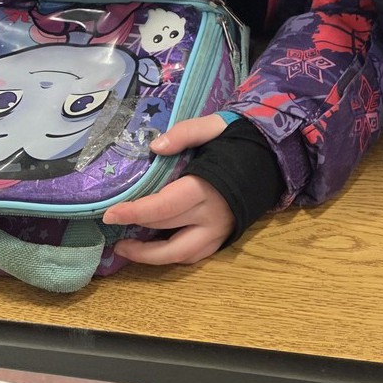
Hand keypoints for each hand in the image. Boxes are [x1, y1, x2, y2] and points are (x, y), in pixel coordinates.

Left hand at [102, 114, 233, 265]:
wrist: (273, 157)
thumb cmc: (239, 140)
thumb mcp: (214, 126)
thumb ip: (185, 133)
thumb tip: (155, 147)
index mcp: (206, 187)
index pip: (163, 207)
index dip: (134, 212)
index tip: (109, 214)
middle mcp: (211, 216)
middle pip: (165, 230)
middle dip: (134, 233)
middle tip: (111, 228)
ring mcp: (219, 230)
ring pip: (179, 254)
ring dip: (149, 256)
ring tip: (125, 248)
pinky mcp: (223, 237)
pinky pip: (193, 254)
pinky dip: (171, 255)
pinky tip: (154, 247)